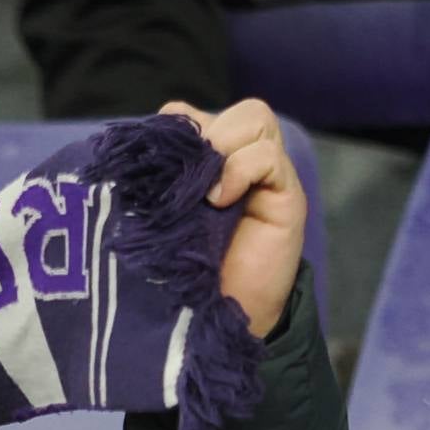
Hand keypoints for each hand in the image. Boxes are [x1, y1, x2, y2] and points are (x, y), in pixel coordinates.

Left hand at [159, 97, 305, 339]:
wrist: (216, 317)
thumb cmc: (181, 272)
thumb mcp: (159, 220)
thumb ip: (156, 183)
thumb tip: (144, 150)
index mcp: (202, 166)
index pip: (188, 116)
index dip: (171, 132)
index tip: (153, 167)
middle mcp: (237, 163)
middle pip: (230, 111)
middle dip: (200, 135)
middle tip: (183, 179)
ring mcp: (265, 176)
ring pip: (254, 119)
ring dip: (222, 146)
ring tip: (205, 191)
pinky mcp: (285, 195)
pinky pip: (267, 155)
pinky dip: (240, 169)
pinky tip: (220, 200)